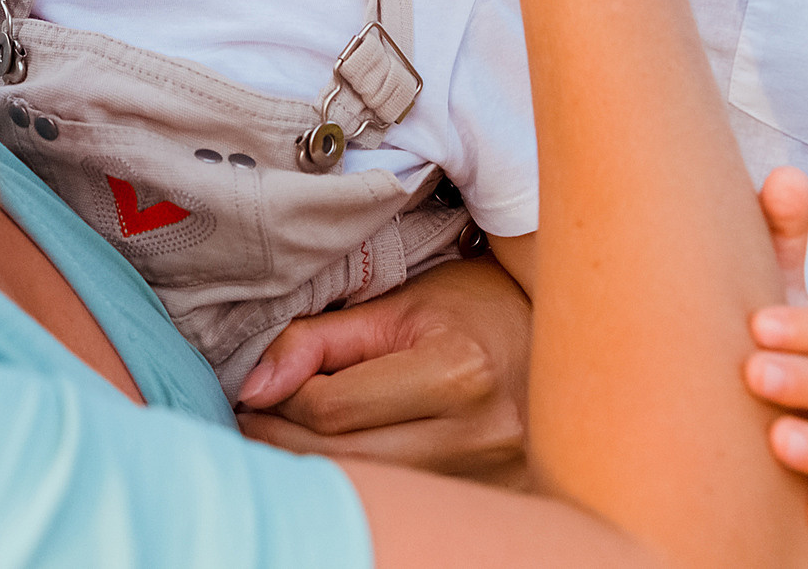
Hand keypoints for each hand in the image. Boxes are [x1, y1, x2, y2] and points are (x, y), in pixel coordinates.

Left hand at [232, 257, 529, 485]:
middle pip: (346, 459)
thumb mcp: (395, 307)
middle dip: (284, 440)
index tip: (257, 387)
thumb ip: (318, 341)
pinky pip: (407, 499)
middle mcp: (481, 433)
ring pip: (373, 488)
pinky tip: (345, 454)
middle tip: (253, 421)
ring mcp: (493, 477)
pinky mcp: (495, 499)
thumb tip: (252, 388)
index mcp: (457, 371)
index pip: (332, 408)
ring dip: (320, 466)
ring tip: (291, 435)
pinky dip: (367, 481)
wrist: (555, 334)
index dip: (281, 398)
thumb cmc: (469, 310)